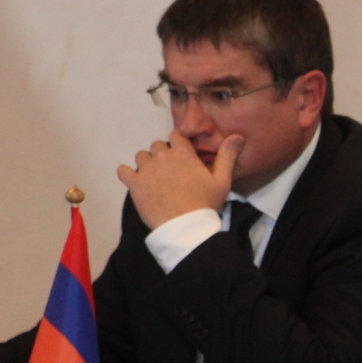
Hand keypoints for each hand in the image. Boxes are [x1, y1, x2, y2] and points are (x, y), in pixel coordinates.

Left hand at [117, 131, 241, 228]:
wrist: (186, 227)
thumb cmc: (205, 203)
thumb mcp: (222, 180)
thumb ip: (228, 156)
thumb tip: (238, 136)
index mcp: (183, 153)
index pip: (176, 135)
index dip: (179, 143)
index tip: (183, 154)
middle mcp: (162, 157)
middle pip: (157, 145)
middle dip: (163, 154)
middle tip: (171, 170)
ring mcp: (146, 170)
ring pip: (141, 156)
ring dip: (147, 163)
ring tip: (156, 177)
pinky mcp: (134, 184)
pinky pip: (123, 170)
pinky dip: (128, 174)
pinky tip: (136, 181)